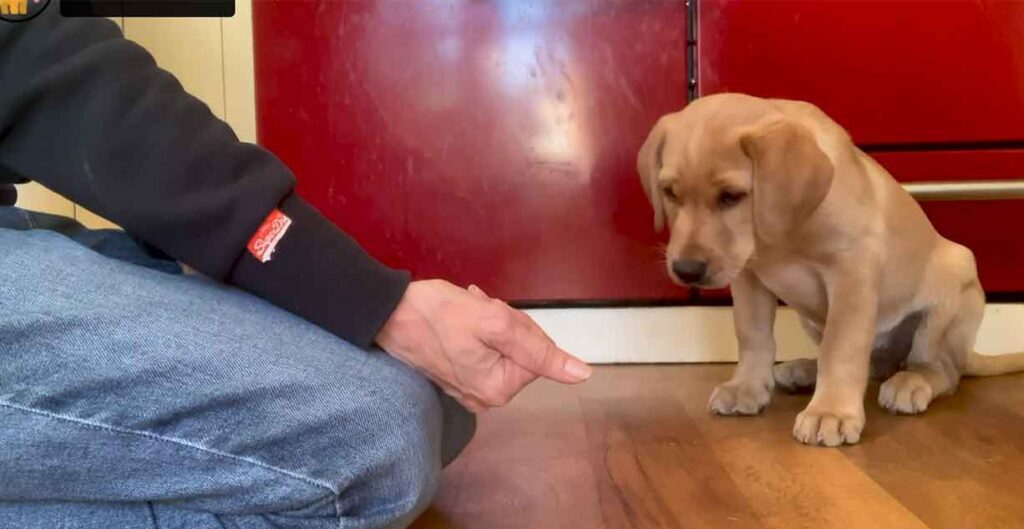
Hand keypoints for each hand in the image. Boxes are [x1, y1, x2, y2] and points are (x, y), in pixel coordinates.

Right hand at [376, 279, 591, 412]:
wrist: (388, 312)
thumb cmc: (441, 313)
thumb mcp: (497, 323)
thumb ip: (542, 350)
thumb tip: (583, 374)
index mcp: (500, 390)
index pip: (538, 352)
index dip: (518, 325)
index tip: (492, 313)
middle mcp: (486, 398)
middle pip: (521, 352)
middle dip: (505, 324)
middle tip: (478, 309)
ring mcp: (469, 390)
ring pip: (502, 347)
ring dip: (491, 323)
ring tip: (467, 310)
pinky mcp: (456, 378)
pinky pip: (483, 351)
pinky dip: (477, 331)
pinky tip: (461, 317)